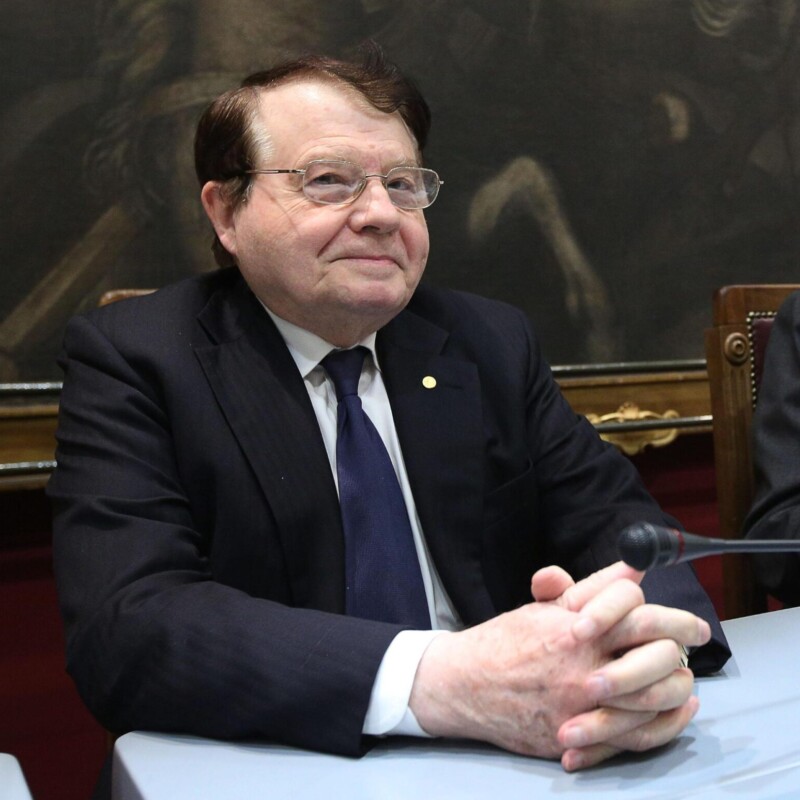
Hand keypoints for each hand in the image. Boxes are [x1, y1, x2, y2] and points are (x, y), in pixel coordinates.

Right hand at [408, 562, 709, 769]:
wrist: (466, 685)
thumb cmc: (505, 641)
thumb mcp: (546, 607)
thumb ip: (592, 587)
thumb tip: (633, 567)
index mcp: (576, 626)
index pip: (638, 609)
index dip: (669, 612)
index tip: (688, 620)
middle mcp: (584, 663)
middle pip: (657, 651)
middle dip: (683, 641)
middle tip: (695, 636)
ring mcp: (583, 703)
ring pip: (656, 696)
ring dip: (679, 683)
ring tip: (685, 673)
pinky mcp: (579, 734)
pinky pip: (638, 736)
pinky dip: (667, 724)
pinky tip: (678, 710)